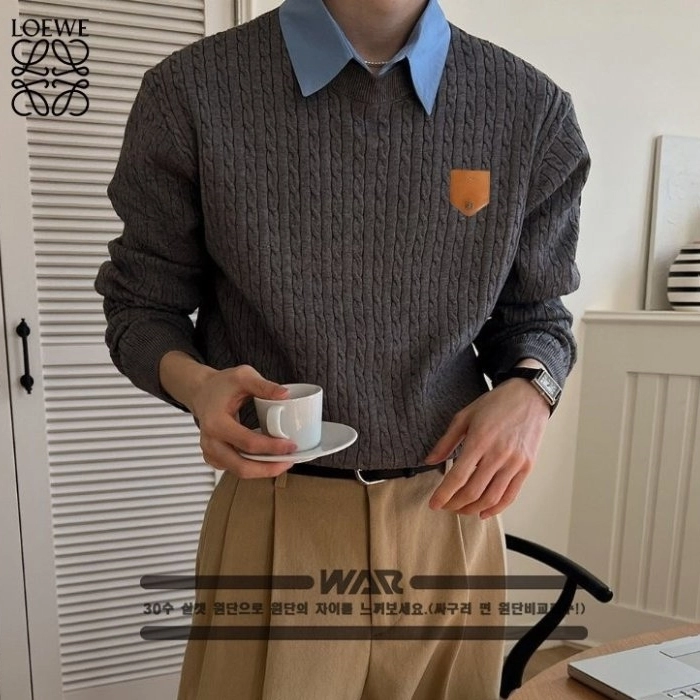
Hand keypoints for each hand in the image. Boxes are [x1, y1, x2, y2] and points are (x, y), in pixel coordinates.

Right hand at [160, 353, 297, 477]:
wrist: (202, 391)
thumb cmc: (222, 384)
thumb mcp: (243, 376)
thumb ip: (264, 385)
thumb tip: (285, 395)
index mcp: (216, 423)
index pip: (248, 443)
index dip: (272, 447)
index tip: (291, 445)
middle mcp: (210, 441)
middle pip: (242, 467)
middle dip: (269, 468)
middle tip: (289, 461)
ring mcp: (210, 452)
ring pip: (238, 472)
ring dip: (262, 471)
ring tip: (282, 462)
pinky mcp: (213, 457)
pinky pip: (235, 469)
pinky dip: (253, 468)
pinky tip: (267, 460)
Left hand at [424, 379, 549, 517]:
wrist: (528, 396)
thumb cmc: (495, 404)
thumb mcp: (464, 416)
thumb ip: (446, 441)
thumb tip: (429, 461)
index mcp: (479, 441)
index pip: (458, 477)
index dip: (444, 494)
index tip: (433, 504)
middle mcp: (498, 454)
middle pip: (473, 491)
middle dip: (455, 504)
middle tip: (445, 506)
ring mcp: (515, 463)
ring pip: (492, 498)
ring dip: (473, 509)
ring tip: (461, 509)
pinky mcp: (527, 467)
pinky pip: (511, 495)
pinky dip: (496, 508)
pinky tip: (483, 512)